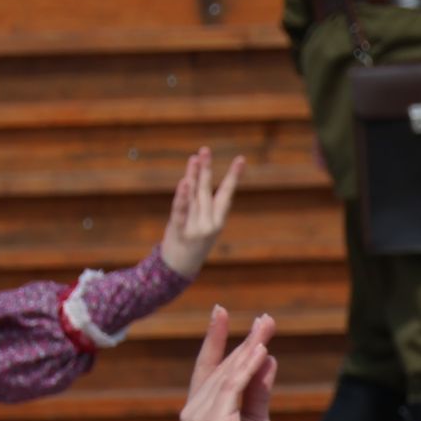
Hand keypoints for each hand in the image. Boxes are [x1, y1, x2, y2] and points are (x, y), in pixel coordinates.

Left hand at [160, 148, 245, 278]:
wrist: (179, 269)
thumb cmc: (191, 244)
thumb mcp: (201, 224)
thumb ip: (198, 203)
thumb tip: (192, 176)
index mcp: (218, 220)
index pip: (227, 193)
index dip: (233, 176)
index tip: (241, 159)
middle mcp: (209, 223)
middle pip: (207, 190)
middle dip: (206, 169)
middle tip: (205, 150)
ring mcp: (195, 228)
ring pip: (193, 196)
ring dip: (193, 175)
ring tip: (195, 158)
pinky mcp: (180, 231)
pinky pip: (181, 211)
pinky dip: (182, 197)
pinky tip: (184, 183)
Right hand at [182, 306, 278, 420]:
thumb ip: (257, 392)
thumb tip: (266, 359)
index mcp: (199, 413)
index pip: (207, 369)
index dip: (214, 340)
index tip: (220, 312)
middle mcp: (193, 413)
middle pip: (220, 368)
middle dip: (244, 341)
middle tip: (266, 319)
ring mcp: (199, 418)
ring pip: (227, 374)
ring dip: (249, 349)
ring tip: (267, 327)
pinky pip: (232, 388)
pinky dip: (246, 368)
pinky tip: (260, 350)